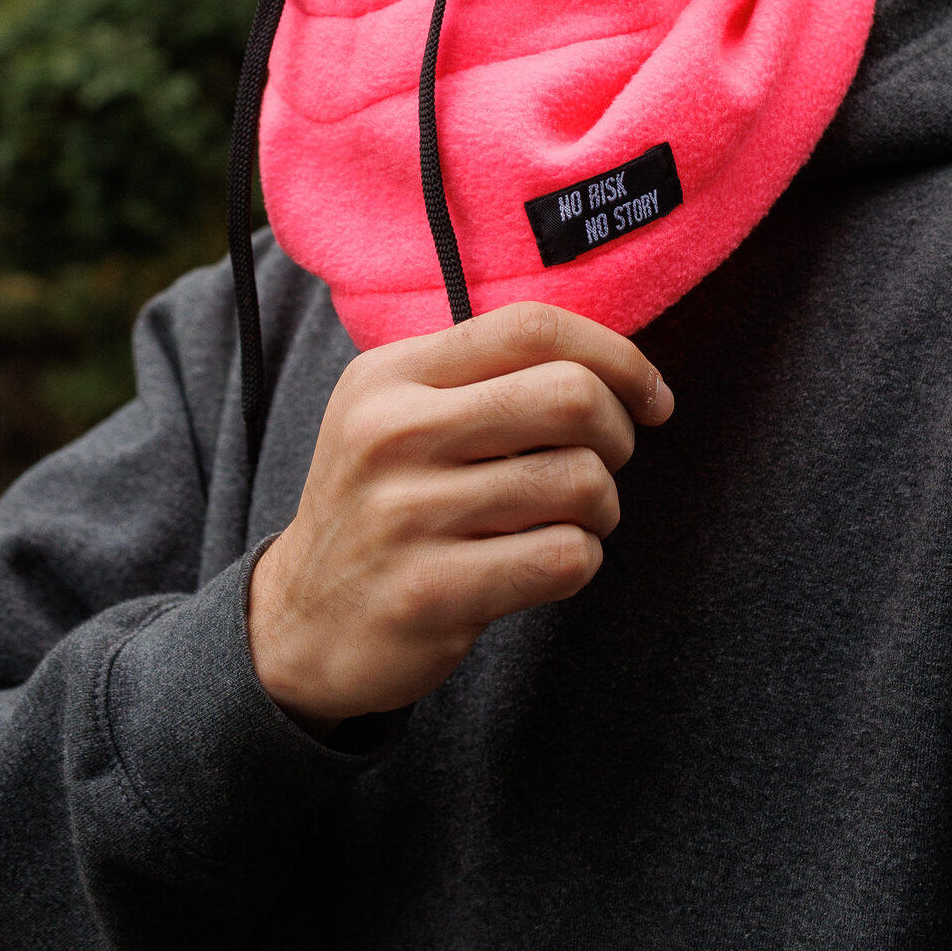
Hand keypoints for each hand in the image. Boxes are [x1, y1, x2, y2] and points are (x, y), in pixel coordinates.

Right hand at [246, 300, 672, 732]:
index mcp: (391, 375)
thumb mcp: (401, 415)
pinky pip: (565, 558)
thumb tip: (617, 366)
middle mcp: (391, 434)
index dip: (616, 355)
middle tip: (604, 465)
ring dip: (601, 507)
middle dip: (618, 435)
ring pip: (580, 481)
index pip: (532, 327)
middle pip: (571, 396)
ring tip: (566, 521)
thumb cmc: (386, 506)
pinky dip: (580, 561)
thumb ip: (489, 378)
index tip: (650, 398)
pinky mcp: (429, 592)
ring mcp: (405, 515)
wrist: (302, 623)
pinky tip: (544, 564)